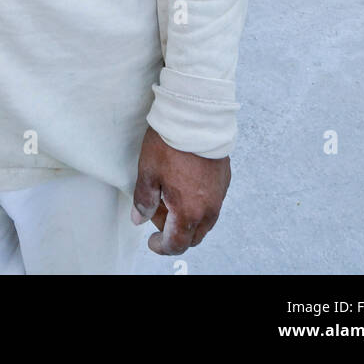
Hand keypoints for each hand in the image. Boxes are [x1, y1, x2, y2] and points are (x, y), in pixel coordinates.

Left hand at [130, 127, 230, 254]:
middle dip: (175, 233)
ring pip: (204, 222)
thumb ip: (144, 200)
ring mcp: (219, 195)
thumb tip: (139, 218)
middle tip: (158, 214)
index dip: (161, 246)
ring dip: (188, 219)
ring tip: (171, 198)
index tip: (152, 241)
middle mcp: (208, 209)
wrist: (197, 117)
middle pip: (193, 236)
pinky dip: (199, 204)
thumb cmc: (171, 143)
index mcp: (188, 212)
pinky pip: (212, 203)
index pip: (176, 244)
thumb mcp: (148, 172)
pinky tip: (186, 186)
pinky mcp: (224, 180)